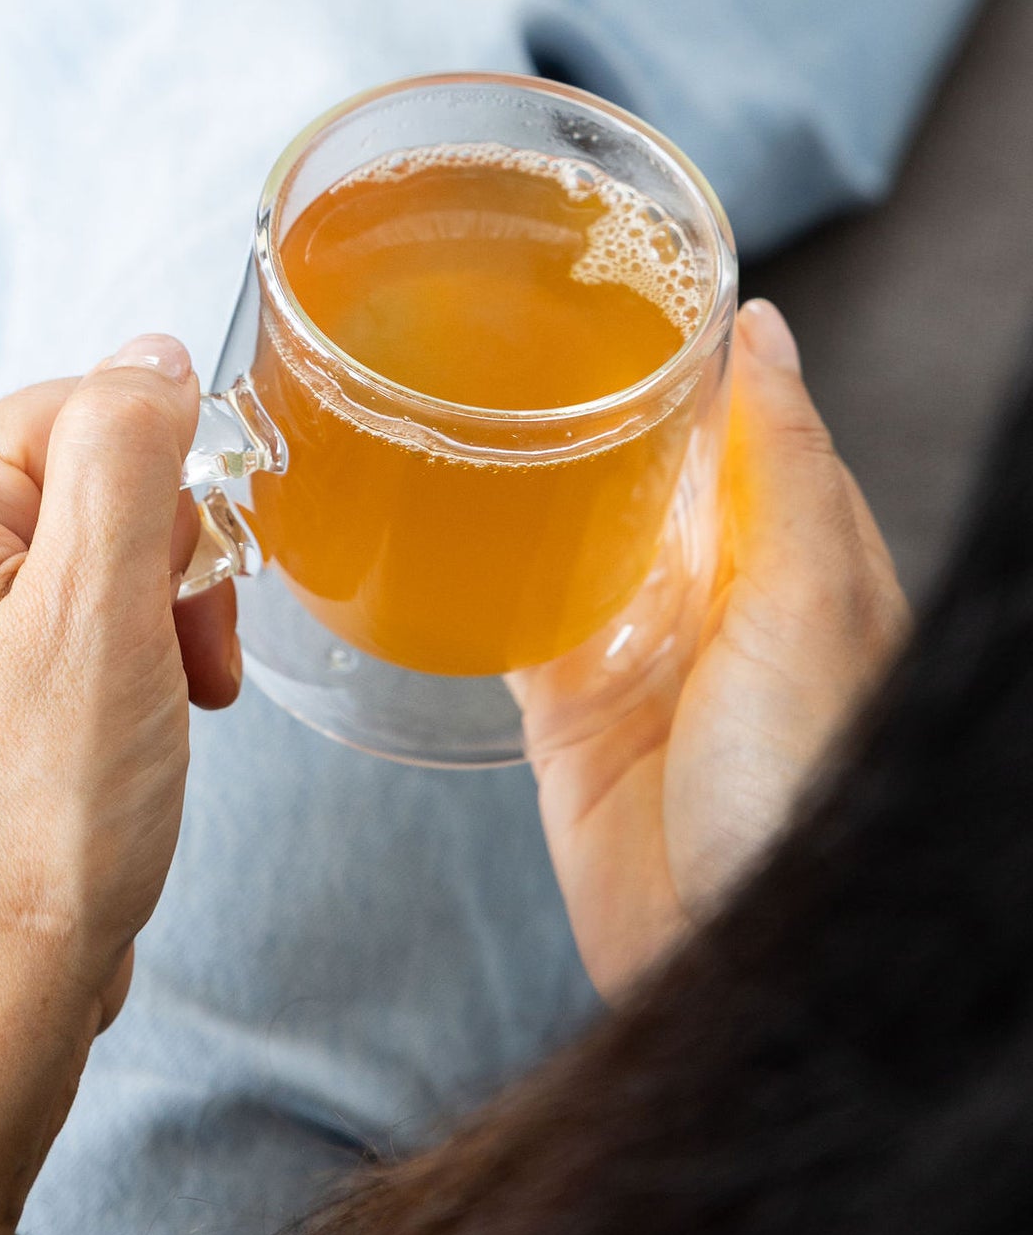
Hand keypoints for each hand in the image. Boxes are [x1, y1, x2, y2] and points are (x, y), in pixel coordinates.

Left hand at [0, 338, 238, 1234]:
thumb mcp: (108, 606)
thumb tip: (153, 357)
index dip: (171, 493)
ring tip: (169, 715)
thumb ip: (128, 452)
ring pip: (82, 559)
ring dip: (152, 625)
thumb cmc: (43, 819)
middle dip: (164, 565)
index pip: (86, 410)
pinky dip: (116, 672)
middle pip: (83, 481)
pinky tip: (131, 741)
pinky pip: (56, 630)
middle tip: (190, 668)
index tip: (200, 593)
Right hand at [519, 299, 909, 997]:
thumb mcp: (811, 602)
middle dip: (589, 402)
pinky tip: (423, 515)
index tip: (616, 275)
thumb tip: (765, 331)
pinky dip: (471, 568)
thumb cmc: (804, 788)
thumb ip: (781, 466)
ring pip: (571, 530)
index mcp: (801, 561)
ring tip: (450, 389)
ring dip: (520, 476)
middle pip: (648, 468)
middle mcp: (723, 598)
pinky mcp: (566, 712)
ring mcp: (641, 653)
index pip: (747, 424)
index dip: (691, 353)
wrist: (731, 959)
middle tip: (503, 314)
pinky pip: (510, 615)